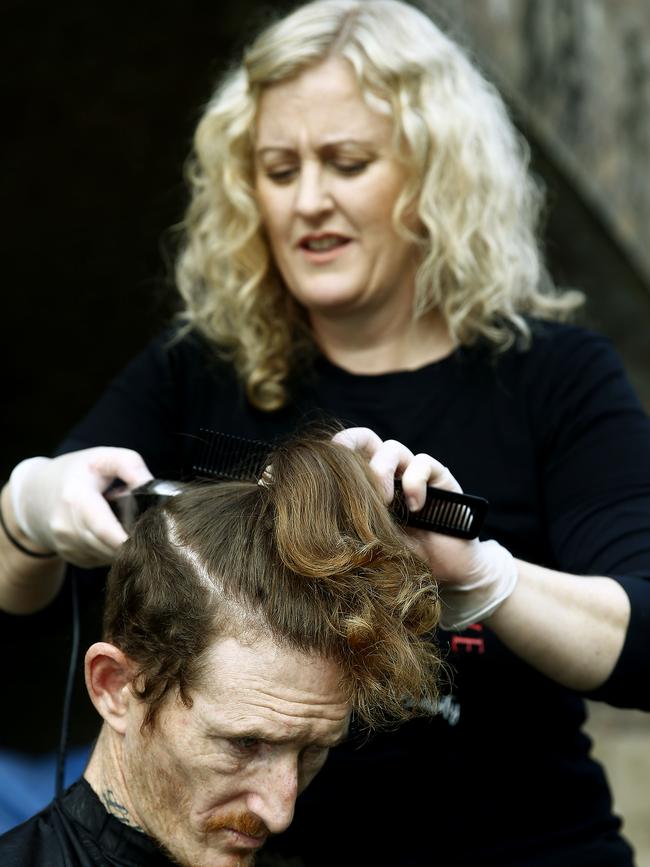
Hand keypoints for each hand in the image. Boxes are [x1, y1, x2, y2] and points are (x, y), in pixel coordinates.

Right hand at [9, 447, 152, 566]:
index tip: (149, 534)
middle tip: (147, 526)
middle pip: (108, 546)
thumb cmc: (77, 471)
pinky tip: (113, 532)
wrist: (35, 492)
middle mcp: (66, 526)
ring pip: (106, 556)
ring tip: (126, 522)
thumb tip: (154, 491)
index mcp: (75, 499)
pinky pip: (99, 560)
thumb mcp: (104, 457)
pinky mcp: (70, 556)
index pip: (105, 530)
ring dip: (122, 545)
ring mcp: (65, 544)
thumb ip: (132, 467)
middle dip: (132, 541)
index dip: (129, 538)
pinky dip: (111, 549)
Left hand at [332, 428, 517, 629]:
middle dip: (353, 447)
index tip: (321, 467)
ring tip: (383, 502)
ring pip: (392, 448)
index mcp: (368, 484)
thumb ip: (345, 521)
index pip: (347, 453)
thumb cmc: (402, 557)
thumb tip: (309, 507)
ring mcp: (415, 473)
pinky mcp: (441, 479)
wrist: (448, 571)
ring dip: (381, 471)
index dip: (334, 452)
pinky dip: (414, 482)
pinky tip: (414, 507)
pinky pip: (423, 463)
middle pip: (366, 438)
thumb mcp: (366, 540)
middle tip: (348, 476)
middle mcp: (391, 472)